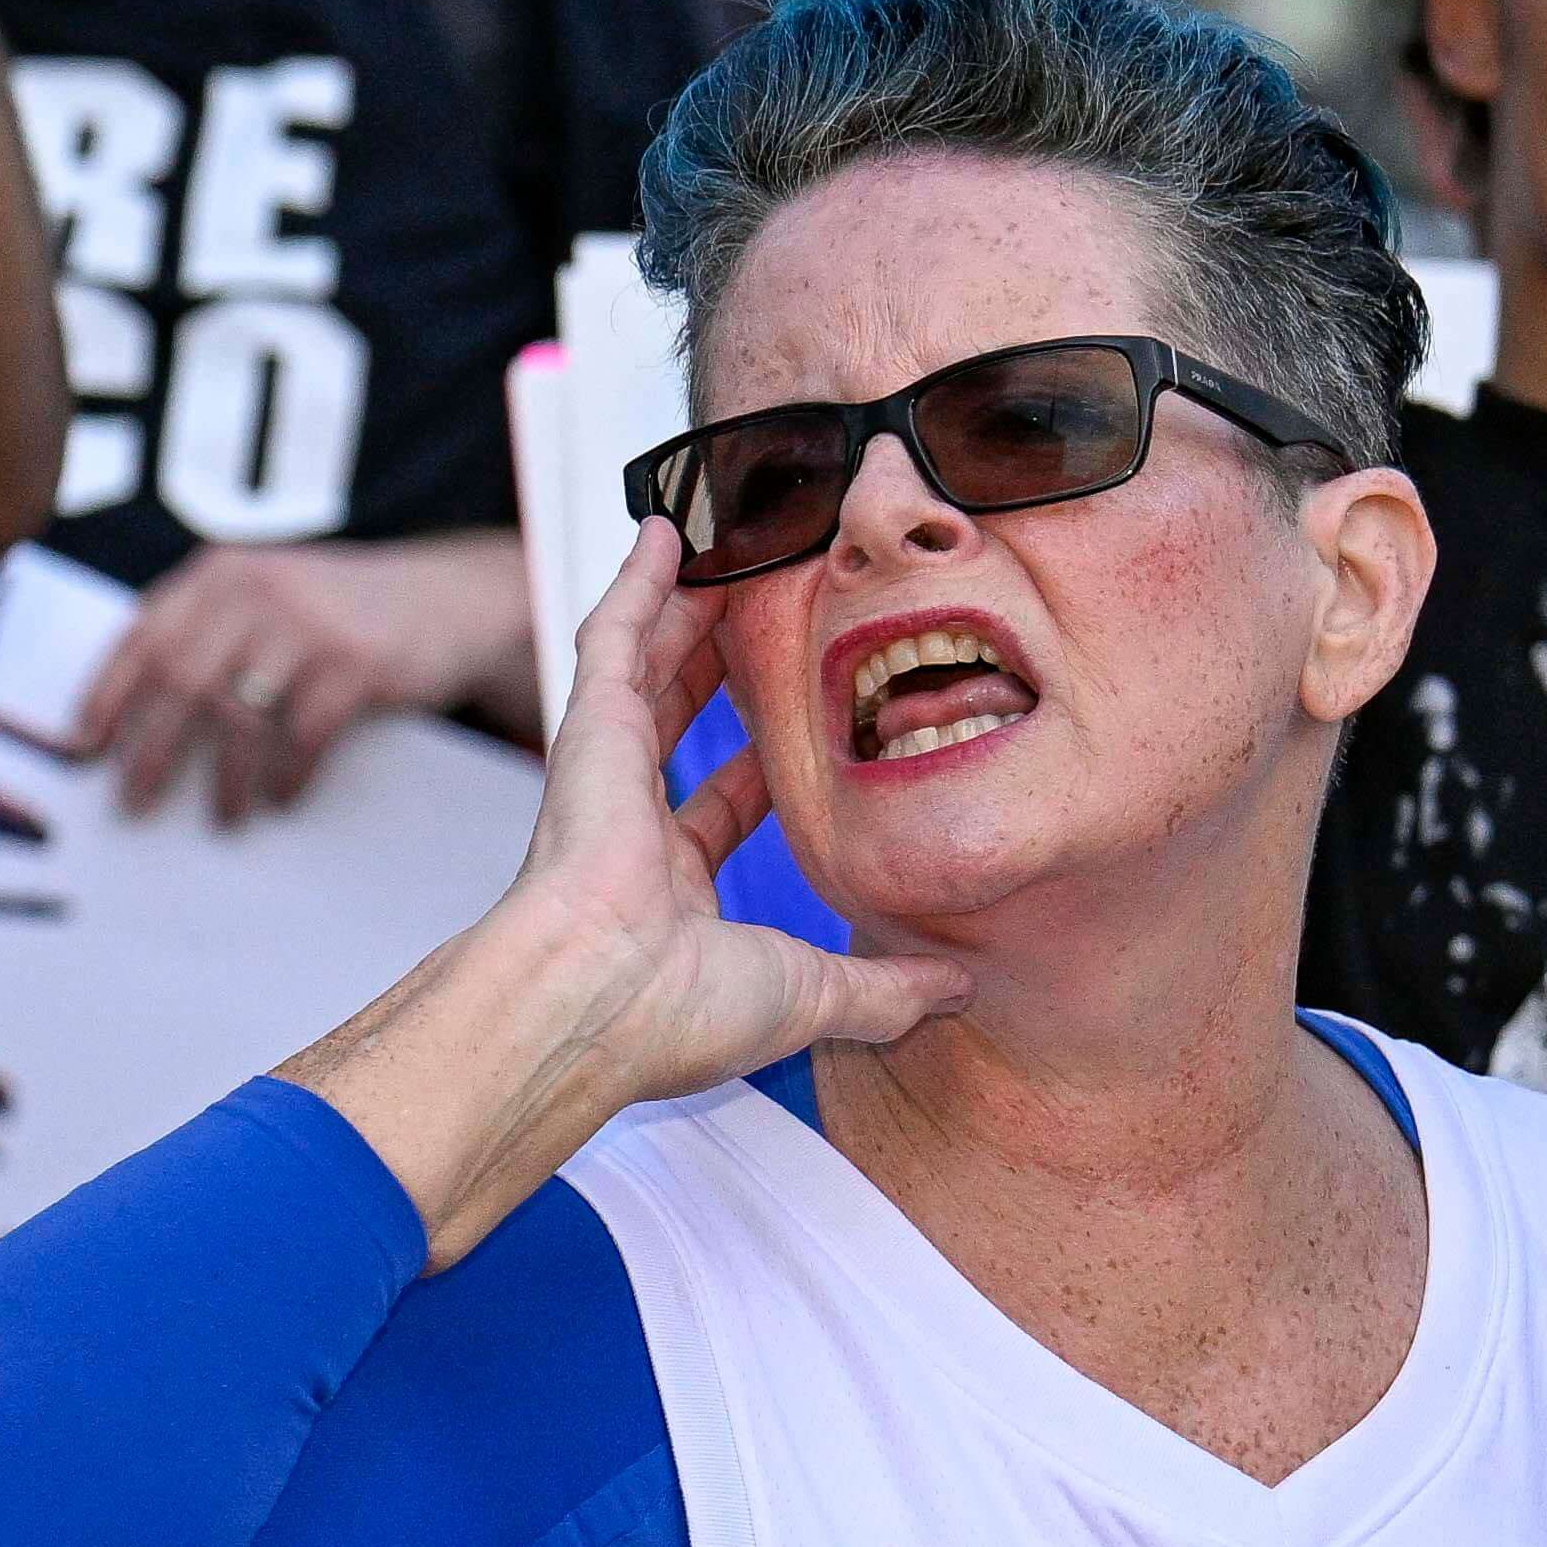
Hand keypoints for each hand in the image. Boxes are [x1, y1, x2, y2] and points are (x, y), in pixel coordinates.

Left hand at [74, 535, 527, 827]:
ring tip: (223, 816)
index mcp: (220, 575)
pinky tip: (281, 799)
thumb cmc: (337, 615)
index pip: (141, 636)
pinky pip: (301, 735)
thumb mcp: (267, 597)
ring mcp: (308, 625)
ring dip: (224, 779)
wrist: (450, 597)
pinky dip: (286, 776)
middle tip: (132, 801)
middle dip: (149, 750)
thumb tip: (125, 716)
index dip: (105, 696)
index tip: (80, 750)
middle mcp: (257, 591)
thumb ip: (205, 632)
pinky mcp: (357, 663)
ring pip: (238, 716)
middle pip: (179, 682)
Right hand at [289, 525, 957, 1256]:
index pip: (719, 807)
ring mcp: (604, 774)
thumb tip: (958, 989)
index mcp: (667, 890)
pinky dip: (636, 582)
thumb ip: (885, 991)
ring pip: (648, 666)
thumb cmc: (675, 1014)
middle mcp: (628, 827)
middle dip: (717, 666)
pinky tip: (665, 532)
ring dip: (683, 608)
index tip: (800, 724)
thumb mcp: (812, 998)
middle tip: (759, 613)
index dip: (759, 766)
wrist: (595, 1001)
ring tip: (723, 550)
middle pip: (680, 720)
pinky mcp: (588, 730)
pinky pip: (613, 637)